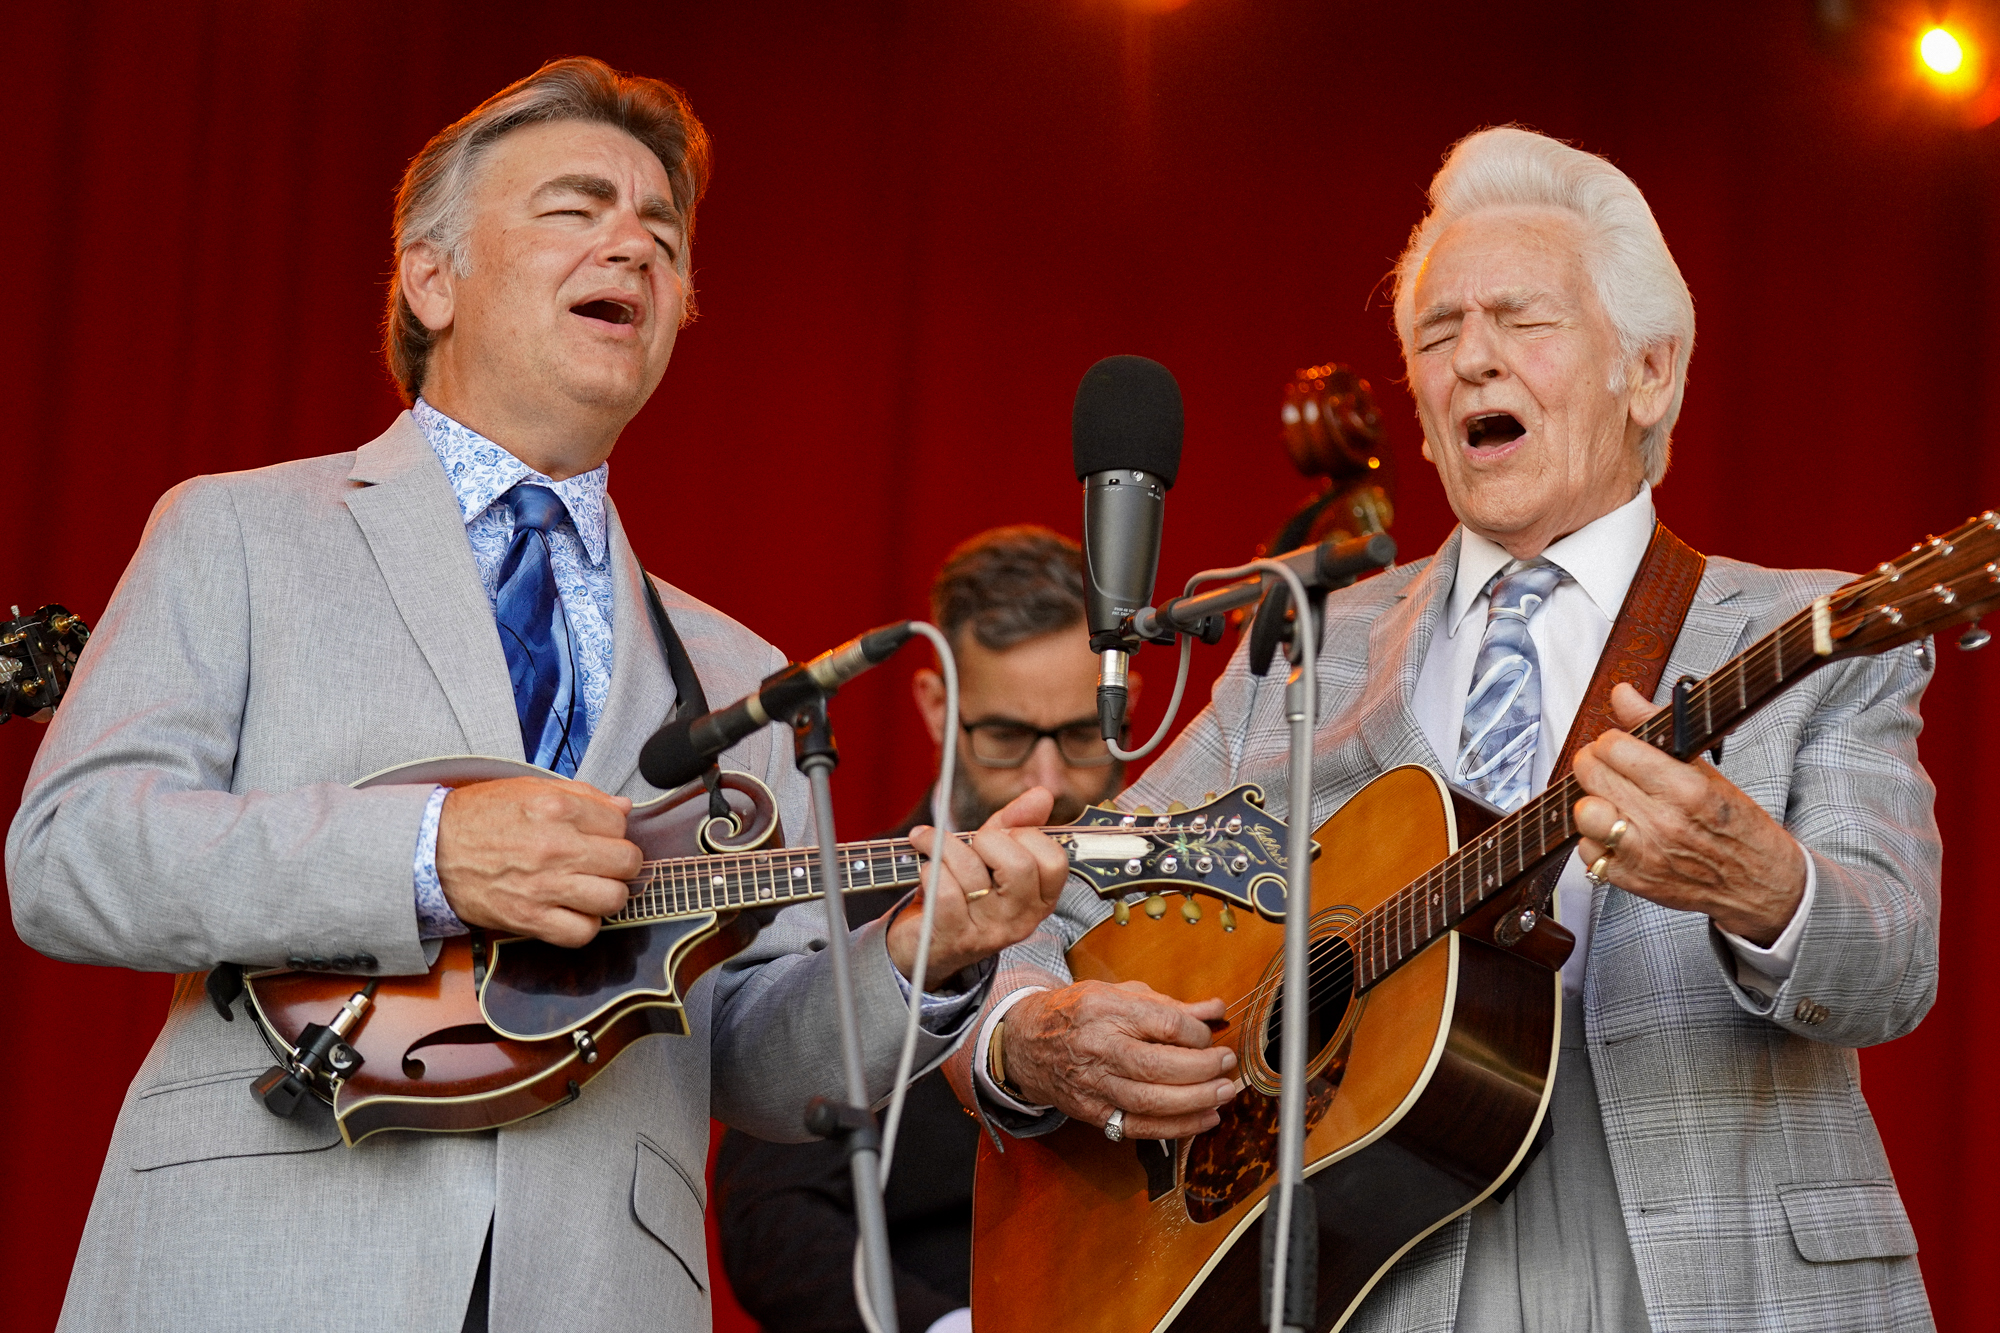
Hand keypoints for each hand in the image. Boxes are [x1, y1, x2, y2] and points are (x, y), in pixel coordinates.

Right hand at [436, 777, 642, 947]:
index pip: (620, 823)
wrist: (432, 850)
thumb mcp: (529, 789)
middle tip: (604, 863)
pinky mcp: (529, 918)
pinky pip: (582, 932)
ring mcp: (545, 886)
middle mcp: (557, 847)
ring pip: (613, 899)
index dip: (614, 830)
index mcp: (558, 809)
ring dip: (608, 895)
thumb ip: (582, 795)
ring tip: (591, 888)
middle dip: (621, 863)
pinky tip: (573, 911)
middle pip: (627, 862)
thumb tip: (622, 807)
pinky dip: (584, 926)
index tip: (600, 836)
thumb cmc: (479, 817)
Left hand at [888, 787, 1069, 989]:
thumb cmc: (964, 892)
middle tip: (972, 843)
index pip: (1054, 859)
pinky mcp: (954, 939)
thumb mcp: (992, 855)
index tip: (1004, 834)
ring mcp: (989, 933)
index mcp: (1041, 899)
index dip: (1026, 834)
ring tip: (929, 842)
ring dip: (944, 846)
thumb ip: (1017, 823)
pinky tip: (924, 870)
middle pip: (1020, 865)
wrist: (926, 945)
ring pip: (972, 871)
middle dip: (988, 840)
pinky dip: (928, 870)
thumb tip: (1043, 794)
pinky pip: (944, 891)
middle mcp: (1021, 920)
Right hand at [1002, 980, 1236, 1138]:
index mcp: (1106, 1009)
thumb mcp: (1118, 993)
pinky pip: (1140, 1126)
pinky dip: (1177, 1127)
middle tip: (1227, 1065)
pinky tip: (1204, 1119)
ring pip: (1150, 1101)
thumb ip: (1168, 1004)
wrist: (1025, 1044)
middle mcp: (1098, 1048)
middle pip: (1158, 1066)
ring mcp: (1094, 1084)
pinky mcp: (1093, 1113)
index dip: (1197, 1033)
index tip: (1211, 1036)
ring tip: (1223, 1094)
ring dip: (1195, 1101)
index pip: (1163, 1022)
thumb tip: (1215, 1009)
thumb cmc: (1077, 1014)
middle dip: (1202, 1069)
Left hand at [1572, 682, 1805, 944]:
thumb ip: (1658, 729)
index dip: (1612, 741)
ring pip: (1584, 812)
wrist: (1759, 885)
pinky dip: (1595, 839)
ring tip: (1610, 799)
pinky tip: (1617, 832)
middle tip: (1609, 767)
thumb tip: (1622, 694)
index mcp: (1686, 790)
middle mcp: (1662, 823)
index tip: (1619, 745)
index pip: (1615, 747)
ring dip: (1591, 801)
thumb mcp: (1709, 772)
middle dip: (1595, 763)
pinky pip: (1587, 850)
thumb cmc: (1736, 826)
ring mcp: (1644, 855)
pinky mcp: (1630, 880)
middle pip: (1591, 775)